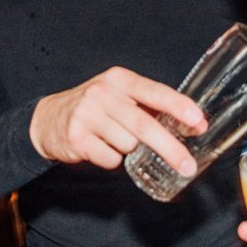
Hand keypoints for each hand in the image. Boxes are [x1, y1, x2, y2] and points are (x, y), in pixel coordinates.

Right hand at [29, 66, 207, 174]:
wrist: (48, 119)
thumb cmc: (96, 108)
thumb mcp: (121, 96)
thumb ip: (152, 107)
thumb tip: (193, 125)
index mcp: (120, 79)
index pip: (155, 92)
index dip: (179, 107)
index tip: (198, 121)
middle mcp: (103, 93)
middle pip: (145, 126)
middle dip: (170, 149)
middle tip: (188, 166)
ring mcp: (87, 115)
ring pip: (128, 146)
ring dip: (130, 151)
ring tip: (115, 140)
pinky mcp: (76, 138)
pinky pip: (110, 159)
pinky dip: (113, 160)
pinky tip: (101, 148)